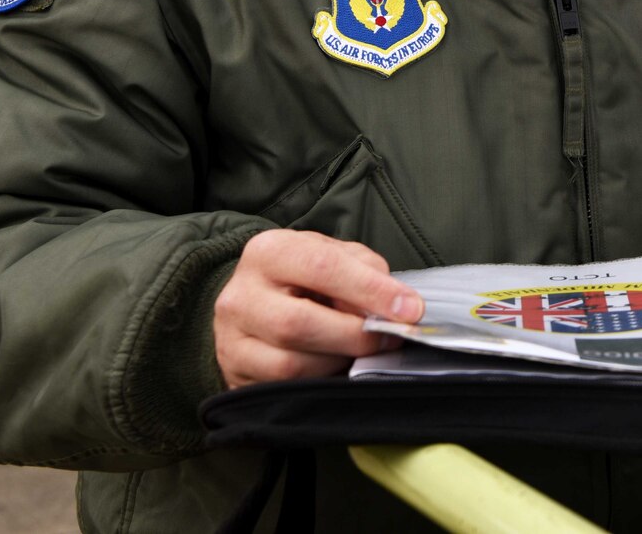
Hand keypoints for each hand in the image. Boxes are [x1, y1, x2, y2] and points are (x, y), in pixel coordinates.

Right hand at [213, 229, 423, 387]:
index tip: (410, 309)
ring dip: (338, 361)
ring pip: (290, 364)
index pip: (323, 268)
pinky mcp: (236, 377)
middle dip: (355, 335)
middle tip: (389, 337)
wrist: (255, 303)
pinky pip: (283, 389)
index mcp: (269, 252)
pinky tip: (336, 366)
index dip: (371, 291)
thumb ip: (365, 271)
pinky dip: (320, 380)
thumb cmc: (304, 277)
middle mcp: (241, 296)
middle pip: (299, 324)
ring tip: (359, 349)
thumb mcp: (334, 256)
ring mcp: (231, 341)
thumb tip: (392, 306)